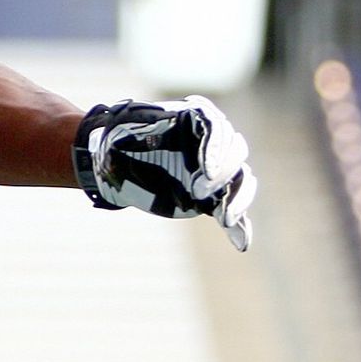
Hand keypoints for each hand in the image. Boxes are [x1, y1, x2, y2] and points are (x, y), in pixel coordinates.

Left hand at [73, 95, 255, 250]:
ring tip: (227, 219)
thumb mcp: (124, 130)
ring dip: (238, 199)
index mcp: (194, 119)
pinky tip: (241, 242)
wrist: (119, 164)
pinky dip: (240, 225)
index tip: (207, 172)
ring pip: (241, 179)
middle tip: (197, 192)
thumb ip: (134, 131)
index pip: (217, 129)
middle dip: (223, 173)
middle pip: (235, 152)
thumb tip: (126, 127)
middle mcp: (211, 142)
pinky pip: (232, 208)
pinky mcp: (212, 195)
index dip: (217, 150)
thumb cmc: (121, 142)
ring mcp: (215, 169)